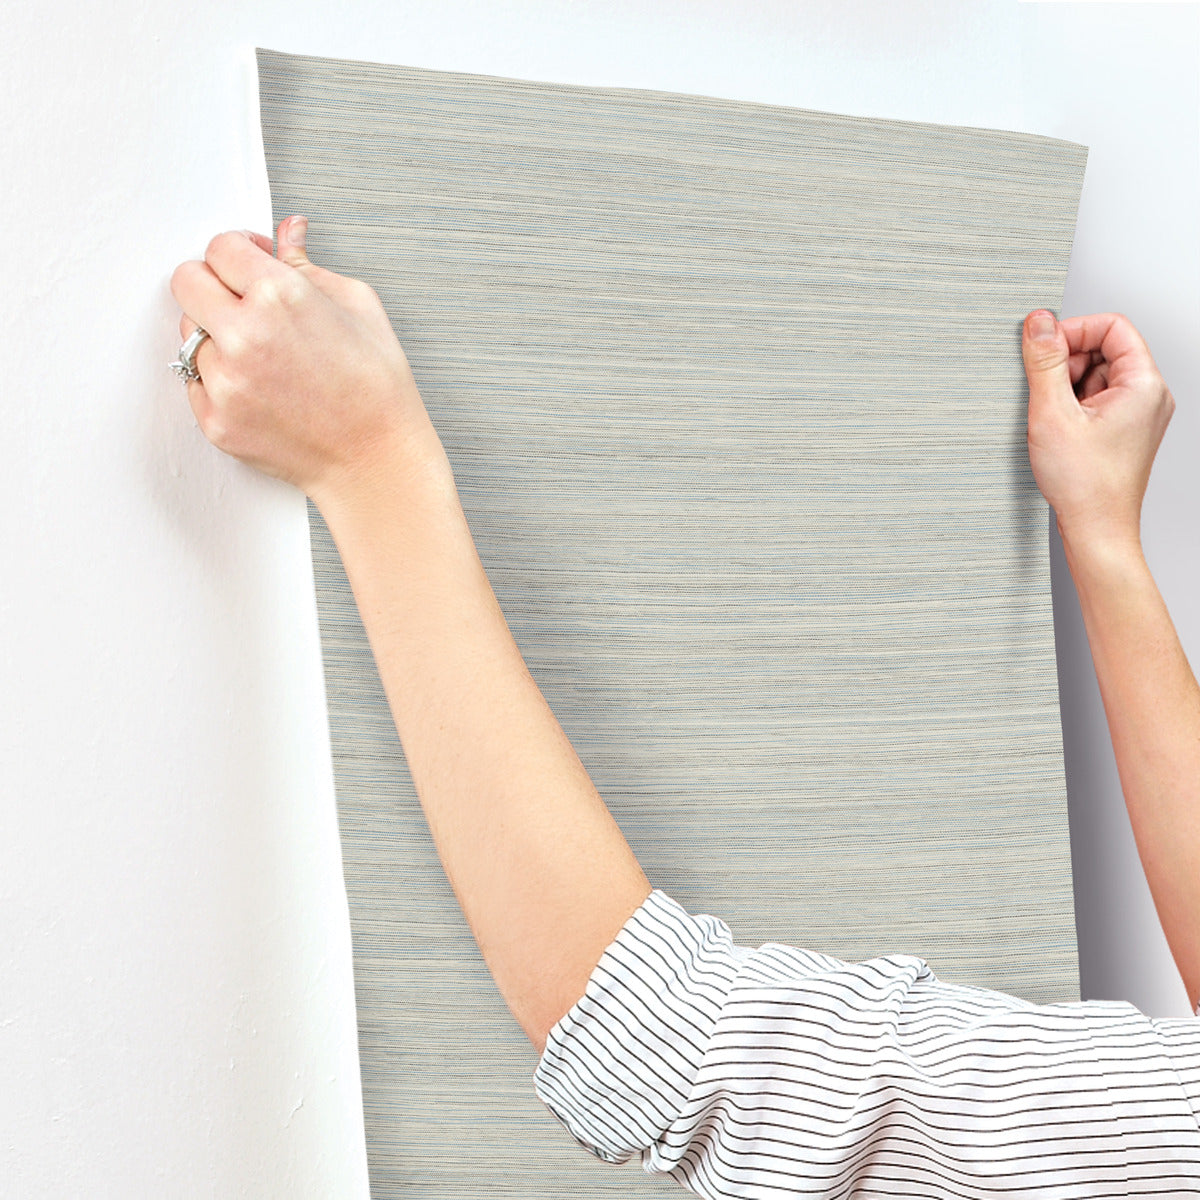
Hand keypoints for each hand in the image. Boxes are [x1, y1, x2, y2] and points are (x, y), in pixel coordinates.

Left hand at [169, 216, 441, 506]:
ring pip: (189, 334)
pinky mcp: (216, 420)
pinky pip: (195, 382)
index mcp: (280, 296)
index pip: (220, 247)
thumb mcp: (358, 307)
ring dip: (216, 336)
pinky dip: (220, 380)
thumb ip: (308, 265)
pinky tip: (260, 388)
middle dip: (212, 284)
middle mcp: (244, 335)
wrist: (376, 459)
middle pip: (186, 281)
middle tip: (242, 301)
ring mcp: (225, 381)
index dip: (238, 252)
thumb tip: (287, 232)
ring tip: (262, 356)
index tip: (249, 264)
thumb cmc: (377, 388)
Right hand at [1022, 309, 1174, 552]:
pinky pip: (1096, 400)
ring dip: (1066, 387)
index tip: (1043, 348)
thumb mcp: (1053, 413)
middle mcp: (1149, 396)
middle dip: (1067, 362)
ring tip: (1053, 418)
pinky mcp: (1124, 431)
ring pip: (1097, 376)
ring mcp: (1138, 415)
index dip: (1073, 331)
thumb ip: (1044, 362)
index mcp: (1143, 385)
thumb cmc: (1085, 485)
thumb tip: (1038, 322)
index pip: (1112, 327)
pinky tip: (1058, 430)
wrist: (1096, 530)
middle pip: (1104, 350)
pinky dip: (1072, 407)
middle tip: (1044, 390)